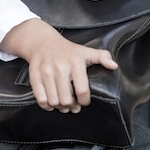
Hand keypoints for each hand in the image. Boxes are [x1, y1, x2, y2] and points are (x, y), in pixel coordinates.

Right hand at [1, 18, 117, 112]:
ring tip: (63, 103)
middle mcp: (60, 67)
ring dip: (59, 107)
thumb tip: (114, 66)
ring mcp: (46, 72)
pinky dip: (47, 105)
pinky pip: (41, 100)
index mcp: (75, 62)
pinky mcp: (35, 77)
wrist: (42, 42)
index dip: (85, 101)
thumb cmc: (67, 50)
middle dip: (71, 106)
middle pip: (66, 100)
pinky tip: (52, 101)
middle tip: (73, 104)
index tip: (84, 101)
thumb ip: (103, 57)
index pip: (82, 91)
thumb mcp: (86, 51)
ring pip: (54, 101)